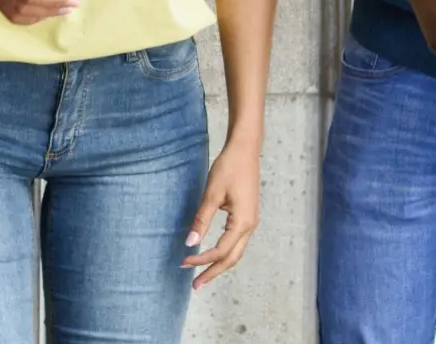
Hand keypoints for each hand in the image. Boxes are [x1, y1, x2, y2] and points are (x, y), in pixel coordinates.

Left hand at [183, 141, 259, 289]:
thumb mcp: (212, 194)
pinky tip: (212, 254)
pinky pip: (237, 242)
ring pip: (236, 252)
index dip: (201, 259)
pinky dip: (224, 252)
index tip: (184, 262)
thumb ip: (201, 220)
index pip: (220, 251)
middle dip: (213, 272)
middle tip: (195, 285)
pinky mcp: (248, 216)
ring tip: (202, 274)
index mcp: (243, 222)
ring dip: (219, 264)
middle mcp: (250, 226)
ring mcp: (251, 222)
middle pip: (231, 259)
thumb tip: (190, 243)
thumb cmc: (229, 168)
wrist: (245, 150)